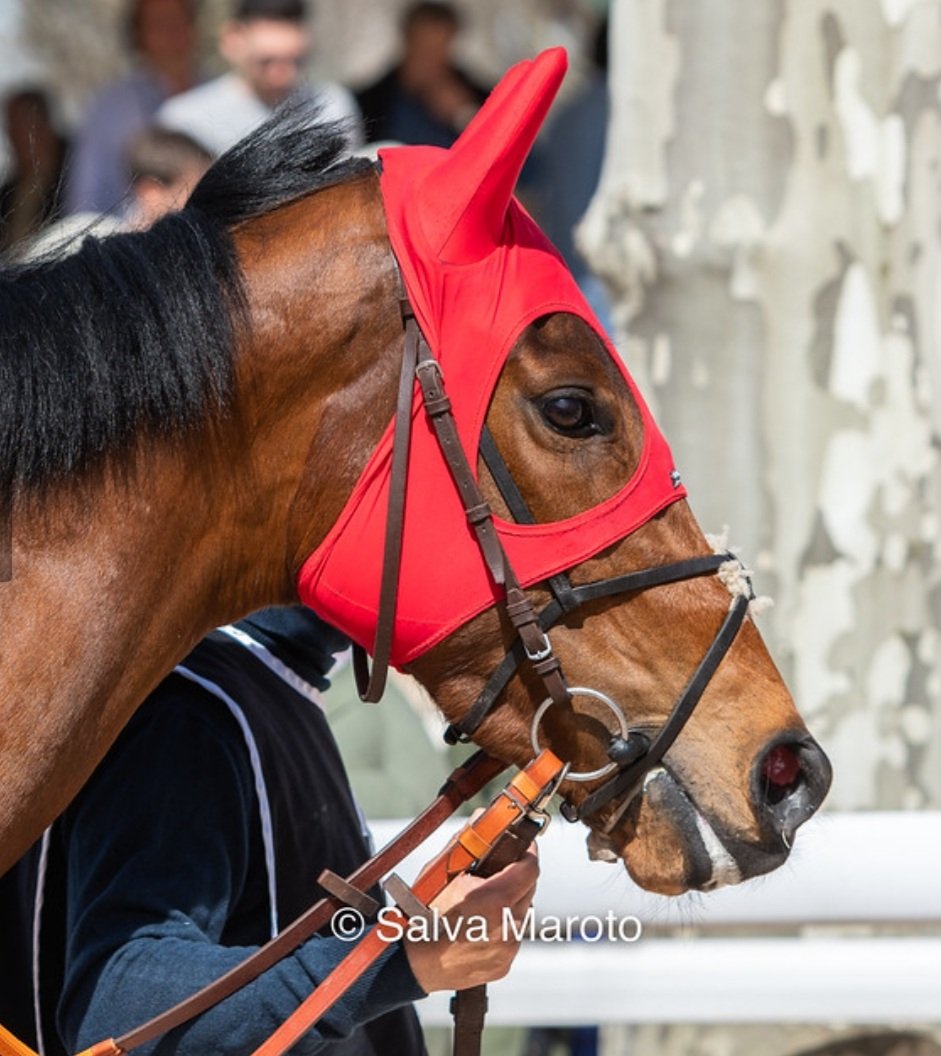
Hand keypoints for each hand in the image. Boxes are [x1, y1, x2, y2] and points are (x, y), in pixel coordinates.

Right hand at [403, 844, 538, 992]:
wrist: (413, 962)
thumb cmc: (423, 916)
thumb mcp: (442, 871)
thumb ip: (467, 842)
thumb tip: (482, 819)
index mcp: (495, 899)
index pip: (531, 868)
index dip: (528, 853)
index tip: (523, 846)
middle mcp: (507, 926)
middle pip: (529, 889)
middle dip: (518, 876)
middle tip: (499, 869)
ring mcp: (507, 948)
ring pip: (521, 914)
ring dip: (509, 902)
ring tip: (483, 900)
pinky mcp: (504, 964)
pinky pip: (511, 936)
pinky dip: (501, 925)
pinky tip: (480, 923)